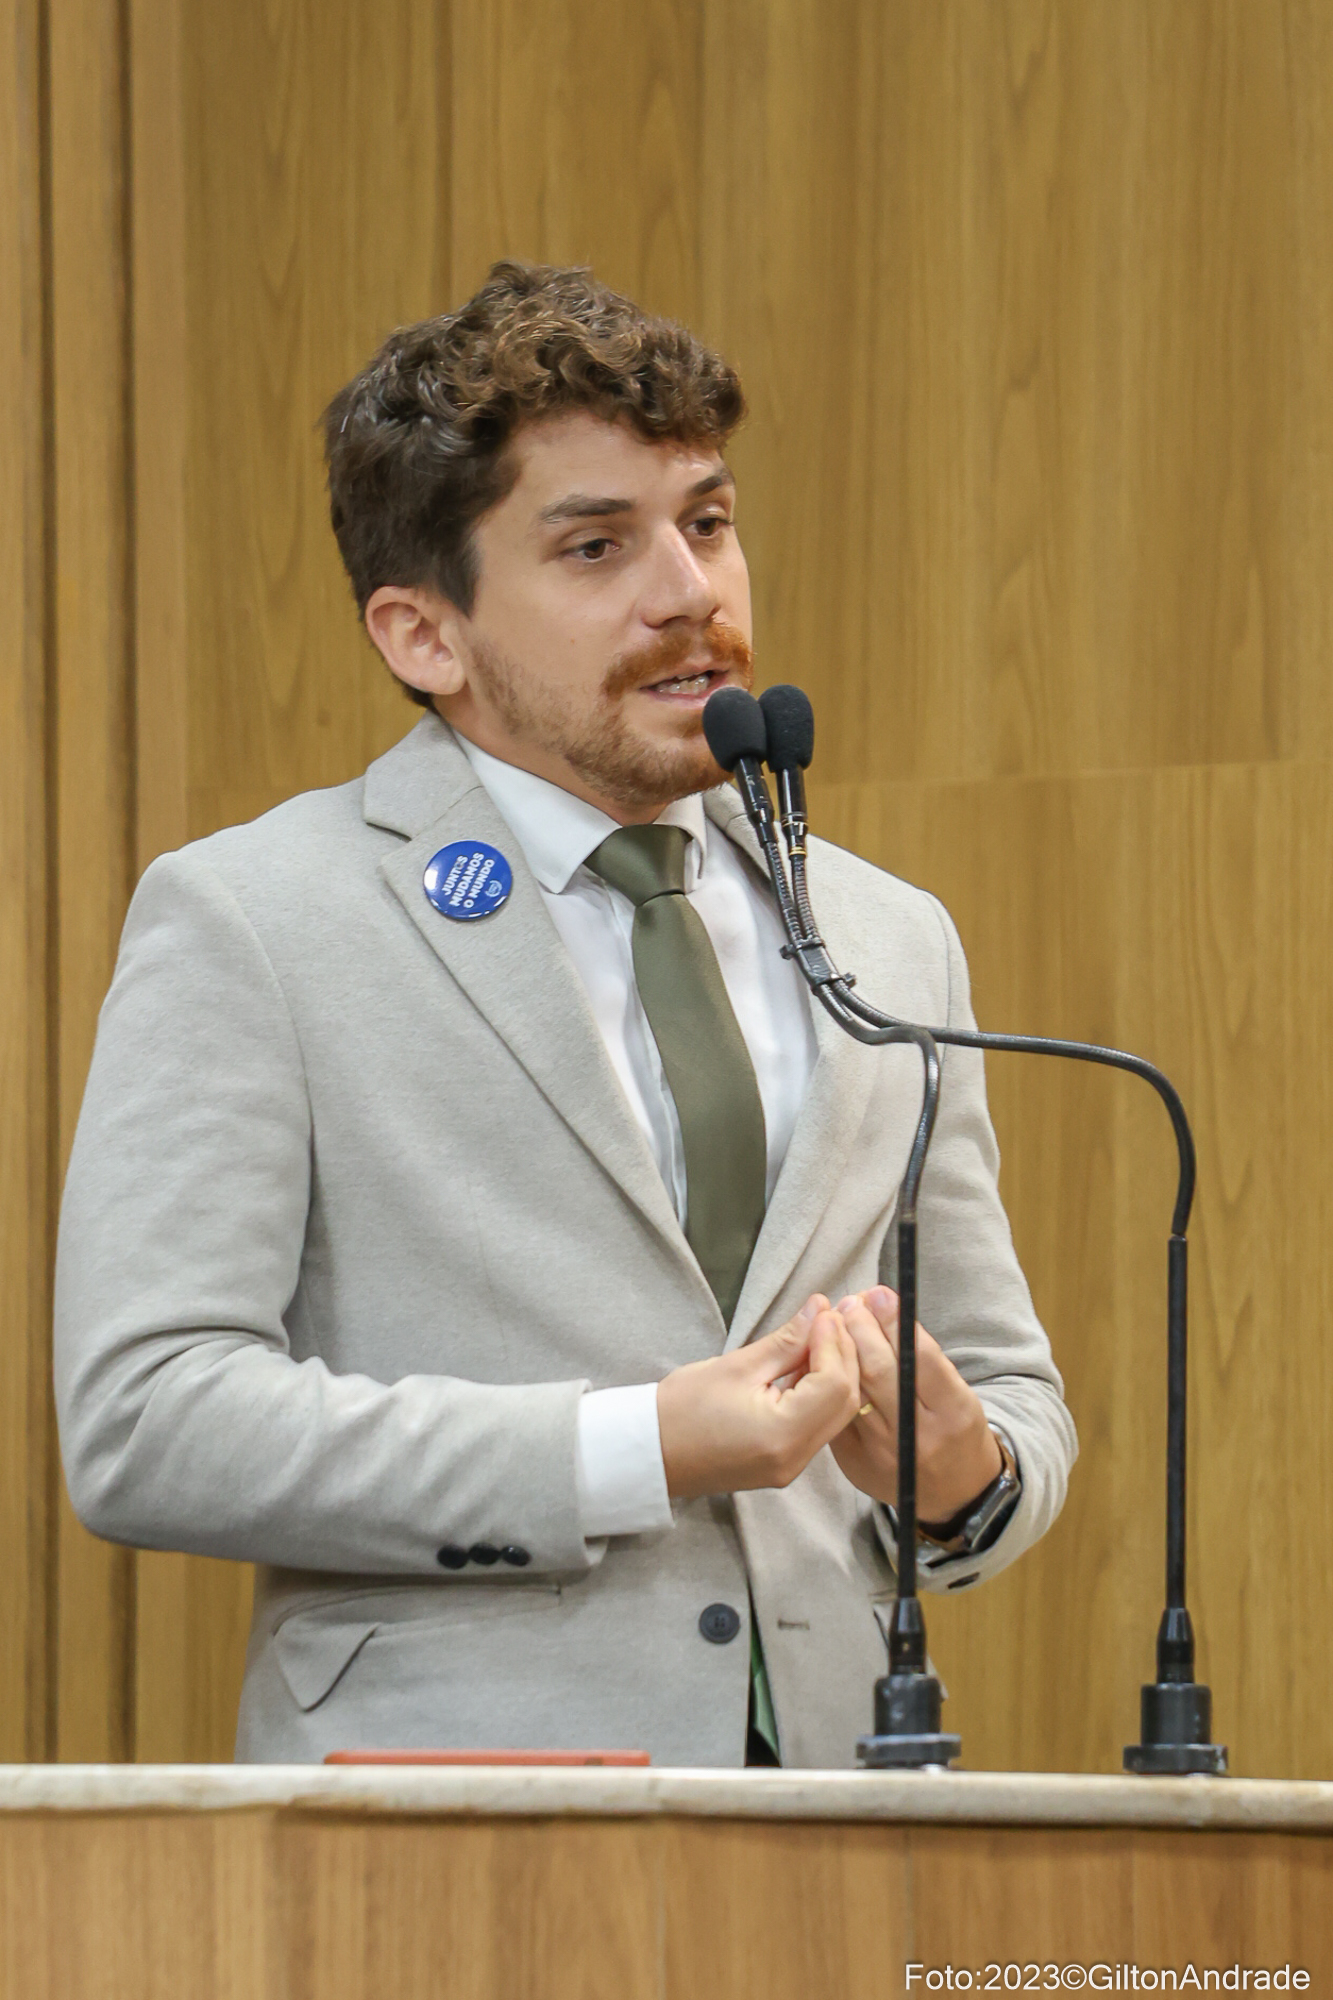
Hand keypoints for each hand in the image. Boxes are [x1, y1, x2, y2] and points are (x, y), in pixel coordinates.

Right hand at [658, 1297, 861, 1499]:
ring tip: (820, 1335)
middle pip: (845, 1401)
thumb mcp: (736, 1365)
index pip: (834, 1383)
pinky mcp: (785, 1464)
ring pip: (837, 1414)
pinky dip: (821, 1393)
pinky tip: (809, 1365)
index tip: (824, 1311)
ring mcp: (792, 1466)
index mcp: (782, 1434)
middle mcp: (795, 1457)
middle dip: (844, 1355)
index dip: (834, 1342)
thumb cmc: (681, 1409)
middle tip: (829, 1317)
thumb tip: (819, 1309)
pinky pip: (819, 1425)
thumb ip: (786, 1340)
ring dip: (836, 1372)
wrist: (651, 1453)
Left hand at [829, 1287, 1002, 1524]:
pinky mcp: (855, 1464)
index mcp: (953, 1414)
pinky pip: (836, 1414)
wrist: (953, 1492)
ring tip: (836, 1321)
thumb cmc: (955, 1428)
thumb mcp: (957, 1392)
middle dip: (861, 1329)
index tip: (879, 1294)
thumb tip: (882, 1303)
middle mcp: (917, 1437)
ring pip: (853, 1391)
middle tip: (851, 1302)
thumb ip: (923, 1356)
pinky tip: (825, 1357)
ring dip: (840, 1350)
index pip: (919, 1358)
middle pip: (881, 1372)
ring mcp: (882, 1453)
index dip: (895, 1322)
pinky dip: (829, 1382)